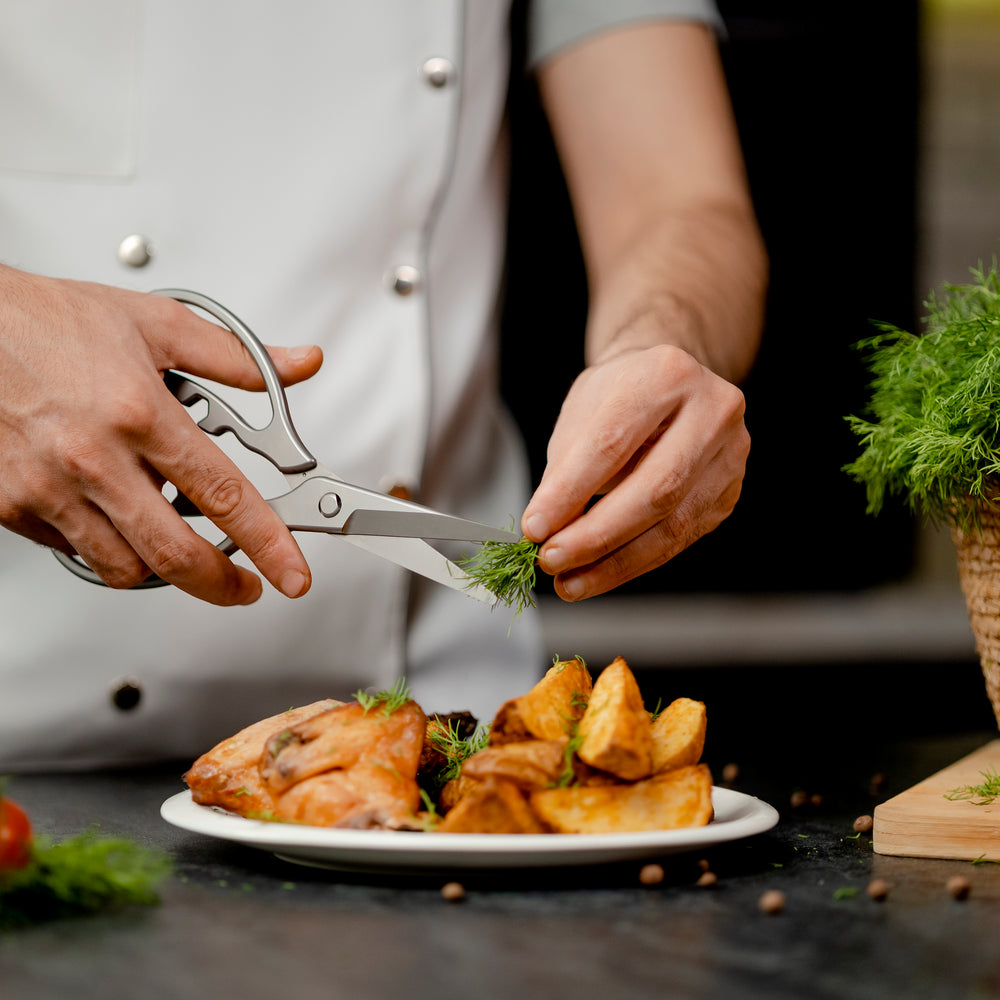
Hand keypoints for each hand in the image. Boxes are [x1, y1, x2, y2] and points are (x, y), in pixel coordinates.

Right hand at [0, 268, 321, 604]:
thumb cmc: (49, 321)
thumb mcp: (157, 324)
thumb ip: (237, 358)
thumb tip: (299, 363)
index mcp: (139, 412)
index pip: (224, 495)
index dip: (269, 544)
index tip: (291, 572)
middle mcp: (93, 458)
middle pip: (175, 554)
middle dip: (223, 585)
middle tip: (245, 587)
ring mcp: (48, 487)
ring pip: (123, 567)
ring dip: (164, 571)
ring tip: (184, 551)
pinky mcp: (12, 505)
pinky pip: (75, 552)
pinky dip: (108, 549)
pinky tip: (122, 521)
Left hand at [521, 344, 748, 600]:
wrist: (669, 384)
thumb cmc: (620, 395)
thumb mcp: (583, 412)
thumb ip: (567, 468)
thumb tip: (548, 529)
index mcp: (666, 375)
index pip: (612, 443)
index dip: (570, 492)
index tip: (534, 527)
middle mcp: (711, 412)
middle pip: (653, 489)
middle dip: (596, 535)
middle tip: (551, 559)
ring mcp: (729, 455)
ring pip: (672, 525)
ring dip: (614, 562)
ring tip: (570, 582)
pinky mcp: (728, 493)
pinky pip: (679, 539)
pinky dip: (634, 562)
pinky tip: (599, 574)